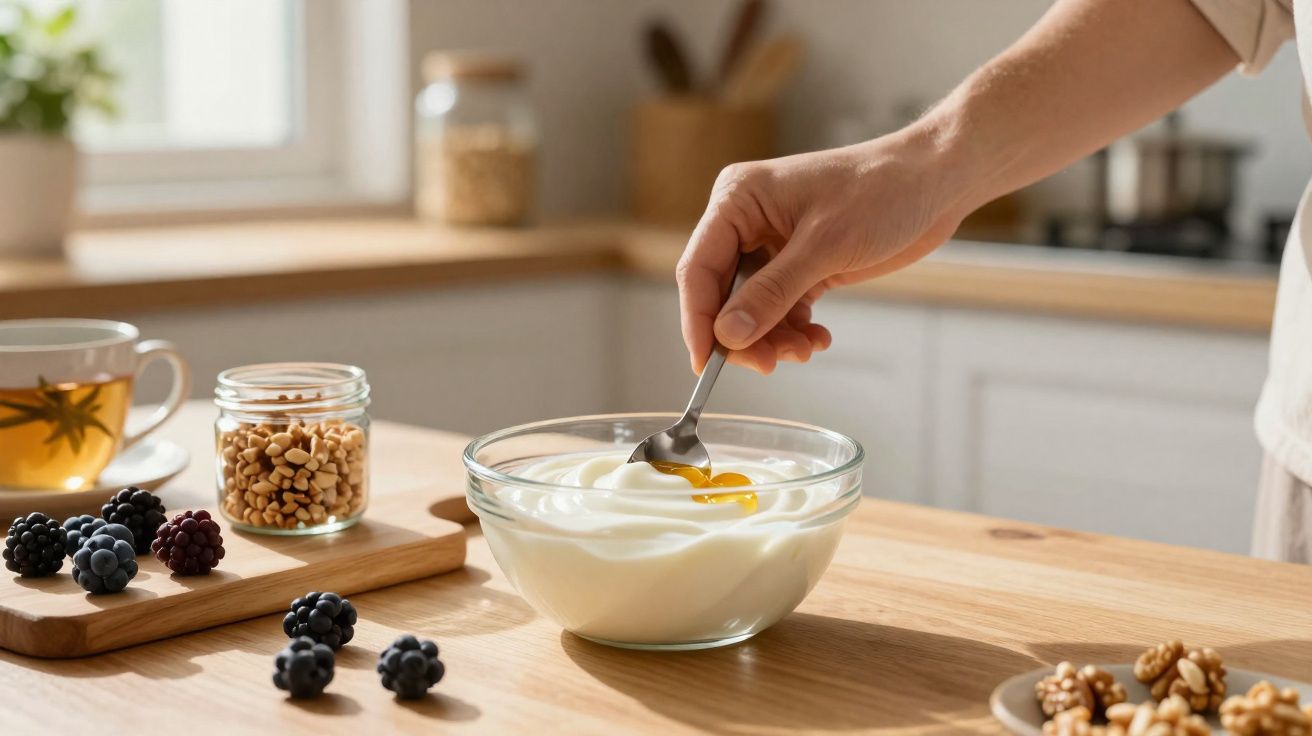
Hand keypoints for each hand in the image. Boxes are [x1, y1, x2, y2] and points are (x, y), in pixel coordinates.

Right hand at [676, 132, 966, 373]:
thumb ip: (772, 293)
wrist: (936, 180)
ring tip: (805, 350)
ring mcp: (773, 243)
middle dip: (743, 335)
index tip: (705, 365)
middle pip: (721, 294)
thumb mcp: (824, 246)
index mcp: (738, 200)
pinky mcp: (801, 262)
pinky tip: (817, 339)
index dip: (698, 321)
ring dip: (773, 337)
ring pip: (752, 308)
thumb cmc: (882, 191)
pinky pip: (781, 307)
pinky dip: (794, 329)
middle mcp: (747, 221)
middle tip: (769, 365)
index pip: (698, 269)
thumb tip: (727, 335)